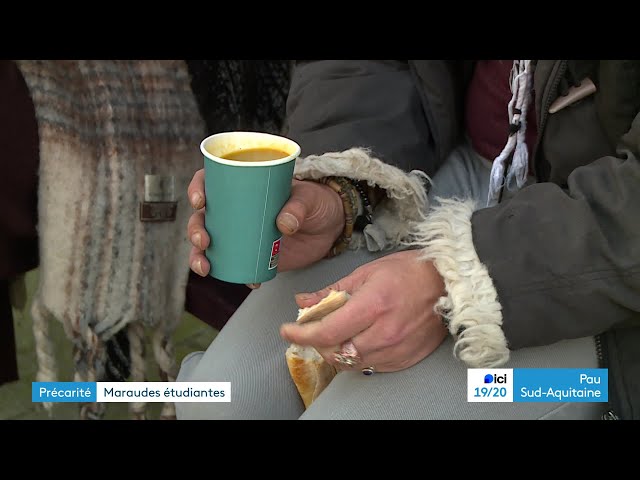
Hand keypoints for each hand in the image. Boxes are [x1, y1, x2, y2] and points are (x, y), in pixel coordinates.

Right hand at [187, 169, 344, 282]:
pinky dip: (238, 276)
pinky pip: (236, 267)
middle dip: (195, 230)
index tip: (200, 201)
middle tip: (204, 240)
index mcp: (243, 186)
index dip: (197, 189)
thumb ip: (298, 207)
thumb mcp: (309, 198)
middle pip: (203, 218)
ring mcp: (242, 235)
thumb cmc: (316, 202)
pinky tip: (248, 281)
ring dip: (200, 257)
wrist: (331, 226)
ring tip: (206, 267)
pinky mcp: (254, 255)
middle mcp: (235, 210)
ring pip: (210, 246)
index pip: (210, 182)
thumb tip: (284, 224)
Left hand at [279, 250, 448, 372]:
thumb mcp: (366, 272)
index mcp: (373, 305)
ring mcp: (396, 350)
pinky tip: (358, 340)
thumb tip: (303, 301)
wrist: (448, 284)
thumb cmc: (408, 272)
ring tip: (336, 333)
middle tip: (313, 329)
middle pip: (335, 351)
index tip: (287, 331)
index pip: (326, 330)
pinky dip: (357, 356)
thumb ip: (332, 291)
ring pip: (350, 363)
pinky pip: (370, 366)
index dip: (301, 333)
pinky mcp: (405, 359)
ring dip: (335, 351)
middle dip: (317, 342)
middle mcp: (384, 333)